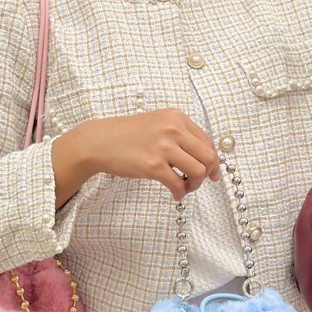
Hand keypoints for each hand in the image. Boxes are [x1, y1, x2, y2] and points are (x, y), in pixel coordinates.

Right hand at [70, 109, 221, 201]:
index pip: (208, 141)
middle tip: (198, 183)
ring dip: (195, 185)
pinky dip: (180, 193)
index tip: (212, 172)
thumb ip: (179, 134)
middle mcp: (173, 129)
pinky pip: (179, 184)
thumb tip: (202, 157)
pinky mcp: (153, 165)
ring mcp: (163, 147)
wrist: (98, 141)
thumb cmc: (126, 135)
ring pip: (198, 171)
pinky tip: (174, 194)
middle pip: (208, 157)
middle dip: (208, 174)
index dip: (213, 161)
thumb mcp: (157, 124)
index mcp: (176, 117)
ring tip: (184, 188)